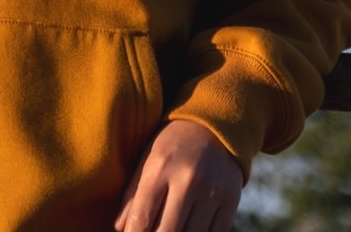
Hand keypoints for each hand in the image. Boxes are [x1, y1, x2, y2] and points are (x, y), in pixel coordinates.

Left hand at [115, 118, 243, 231]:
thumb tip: (119, 228)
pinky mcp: (231, 201)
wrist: (212, 129)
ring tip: (168, 229)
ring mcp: (212, 192)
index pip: (142, 216)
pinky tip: (187, 230)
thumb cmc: (170, 148)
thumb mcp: (146, 161)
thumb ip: (132, 195)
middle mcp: (187, 180)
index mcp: (160, 167)